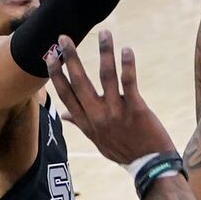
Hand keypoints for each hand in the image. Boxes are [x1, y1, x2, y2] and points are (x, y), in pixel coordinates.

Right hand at [45, 32, 175, 163]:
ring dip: (104, 52)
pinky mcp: (136, 109)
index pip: (65, 94)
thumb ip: (81, 125)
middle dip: (70, 57)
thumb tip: (65, 115)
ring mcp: (116, 112)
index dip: (56, 74)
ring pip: (106, 76)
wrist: (150, 166)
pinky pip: (129, 82)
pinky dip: (127, 64)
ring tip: (104, 33)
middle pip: (79, 82)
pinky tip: (126, 50)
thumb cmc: (123, 152)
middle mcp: (97, 116)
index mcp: (86, 123)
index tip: (50, 56)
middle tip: (64, 37)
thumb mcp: (98, 142)